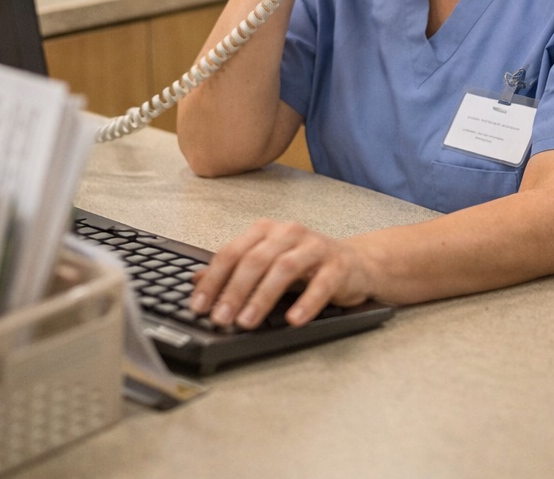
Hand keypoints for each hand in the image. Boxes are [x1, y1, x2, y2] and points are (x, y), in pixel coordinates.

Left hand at [188, 219, 376, 328]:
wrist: (357, 263)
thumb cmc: (305, 265)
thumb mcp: (266, 264)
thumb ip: (234, 271)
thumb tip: (196, 281)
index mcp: (264, 231)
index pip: (231, 252)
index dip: (213, 279)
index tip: (199, 305)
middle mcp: (287, 233)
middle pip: (254, 260)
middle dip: (234, 291)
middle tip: (220, 318)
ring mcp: (314, 246)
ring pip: (284, 268)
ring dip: (262, 297)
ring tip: (247, 322)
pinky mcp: (339, 264)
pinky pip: (321, 284)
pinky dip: (306, 303)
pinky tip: (293, 320)